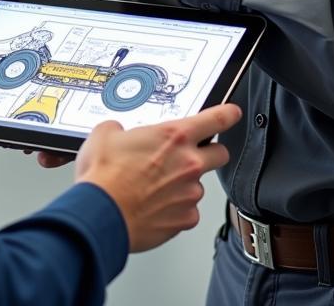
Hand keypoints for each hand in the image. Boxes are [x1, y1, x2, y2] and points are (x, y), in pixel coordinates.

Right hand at [75, 103, 241, 251]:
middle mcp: (189, 163)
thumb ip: (119, 129)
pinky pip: (187, 212)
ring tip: (155, 188)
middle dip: (209, 153)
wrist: (100, 215)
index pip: (216, 118)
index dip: (228, 114)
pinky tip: (155, 207)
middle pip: (220, 154)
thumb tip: (117, 132)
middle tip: (189, 156)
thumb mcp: (104, 135)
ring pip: (198, 186)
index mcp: (174, 136)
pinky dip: (175, 210)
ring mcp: (189, 193)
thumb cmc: (104, 178)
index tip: (232, 113)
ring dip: (184, 185)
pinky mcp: (185, 219)